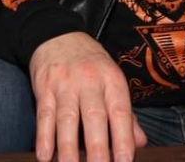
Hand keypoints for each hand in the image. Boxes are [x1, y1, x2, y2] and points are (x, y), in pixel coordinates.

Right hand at [30, 32, 145, 161]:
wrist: (58, 35)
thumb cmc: (91, 64)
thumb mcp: (112, 80)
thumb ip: (125, 114)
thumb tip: (140, 142)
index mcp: (112, 80)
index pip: (120, 112)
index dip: (123, 139)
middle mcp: (90, 81)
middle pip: (94, 117)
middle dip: (98, 148)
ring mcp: (65, 84)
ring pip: (67, 119)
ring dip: (68, 148)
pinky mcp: (44, 88)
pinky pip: (44, 115)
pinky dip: (43, 137)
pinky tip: (44, 156)